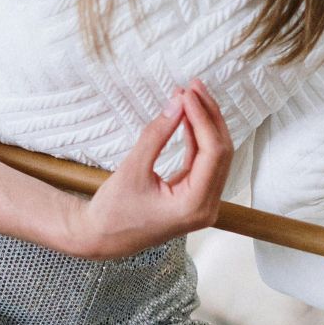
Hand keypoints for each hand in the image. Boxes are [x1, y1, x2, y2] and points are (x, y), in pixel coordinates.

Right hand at [63, 77, 233, 259]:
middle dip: (209, 116)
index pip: (212, 153)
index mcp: (194, 206)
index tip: (188, 93)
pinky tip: (189, 117)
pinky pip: (204, 163)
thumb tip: (178, 102)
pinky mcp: (195, 198)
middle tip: (193, 87)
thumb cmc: (112, 210)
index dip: (203, 118)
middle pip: (221, 153)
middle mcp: (206, 208)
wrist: (101, 237)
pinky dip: (197, 138)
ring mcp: (203, 205)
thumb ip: (157, 135)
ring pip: (216, 156)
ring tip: (190, 96)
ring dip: (205, 124)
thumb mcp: (133, 168)